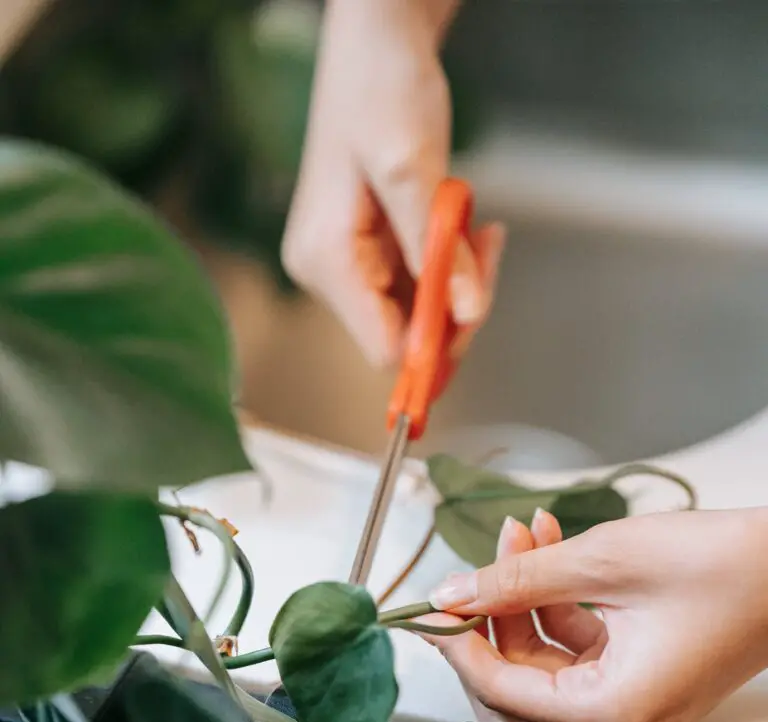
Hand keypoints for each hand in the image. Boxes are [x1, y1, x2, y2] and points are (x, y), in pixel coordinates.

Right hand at [282, 0, 504, 366]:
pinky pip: (419, 282)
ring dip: (458, 278)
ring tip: (478, 228)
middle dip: (454, 304)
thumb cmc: (381, 87)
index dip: (434, 343)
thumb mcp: (414, 171)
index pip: (384, 347)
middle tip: (486, 251)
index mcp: (326, 261)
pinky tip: (465, 225)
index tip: (477, 308)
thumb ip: (440, 250)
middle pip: (404, 334)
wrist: (375, 38)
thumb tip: (468, 313)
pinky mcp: (369, 251)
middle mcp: (328, 273)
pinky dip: (451, 262)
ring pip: (418, 310)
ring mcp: (348, 264)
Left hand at [424, 506, 767, 721]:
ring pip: (542, 670)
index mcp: (613, 714)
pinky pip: (574, 658)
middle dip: (492, 621)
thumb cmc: (726, 568)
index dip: (459, 644)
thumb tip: (455, 594)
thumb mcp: (604, 561)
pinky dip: (555, 609)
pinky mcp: (638, 688)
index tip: (435, 605)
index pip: (502, 691)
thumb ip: (518, 580)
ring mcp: (631, 713)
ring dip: (522, 604)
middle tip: (478, 567)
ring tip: (522, 537)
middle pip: (516, 690)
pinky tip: (549, 552)